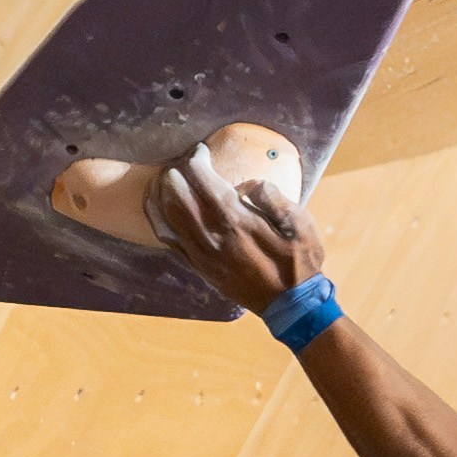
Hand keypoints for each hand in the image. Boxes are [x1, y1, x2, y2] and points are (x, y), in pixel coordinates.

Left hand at [145, 145, 332, 319]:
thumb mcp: (301, 225)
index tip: (200, 150)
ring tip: (162, 177)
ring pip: (167, 216)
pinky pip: (167, 240)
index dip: (197, 160)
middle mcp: (213, 236)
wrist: (290, 305)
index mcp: (237, 221)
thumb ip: (275, 198)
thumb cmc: (299, 262)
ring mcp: (202, 254)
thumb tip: (250, 184)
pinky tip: (155, 206)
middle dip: (175, 173)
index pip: (204, 181)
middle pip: (178, 195)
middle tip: (180, 161)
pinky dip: (157, 219)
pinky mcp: (198, 267)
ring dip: (161, 192)